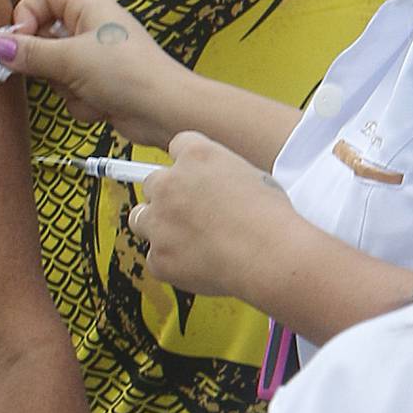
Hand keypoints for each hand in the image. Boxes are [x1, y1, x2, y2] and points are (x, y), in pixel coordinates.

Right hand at [0, 0, 185, 142]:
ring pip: (53, 67)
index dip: (27, 12)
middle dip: (44, 59)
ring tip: (86, 89)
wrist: (165, 112)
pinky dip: (80, 101)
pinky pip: (69, 89)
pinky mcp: (98, 83)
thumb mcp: (70, 60)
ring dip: (64, 85)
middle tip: (49, 71)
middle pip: (43, 33)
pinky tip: (100, 105)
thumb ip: (29, 53)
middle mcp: (91, 27)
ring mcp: (94, 57)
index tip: (19, 39)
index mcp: (89, 6)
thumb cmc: (129, 74)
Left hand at [130, 132, 292, 299]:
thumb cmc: (271, 219)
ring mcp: (159, 220)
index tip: (194, 178)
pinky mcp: (158, 256)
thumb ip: (221, 174)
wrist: (271, 256)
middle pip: (153, 184)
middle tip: (191, 214)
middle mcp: (169, 182)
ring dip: (157, 227)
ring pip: (141, 219)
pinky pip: (155, 258)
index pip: (178, 147)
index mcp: (196, 155)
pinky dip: (171, 263)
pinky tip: (198, 265)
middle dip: (168, 197)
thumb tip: (213, 186)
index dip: (188, 165)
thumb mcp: (252, 176)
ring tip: (187, 240)